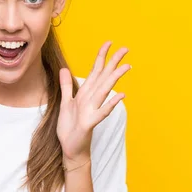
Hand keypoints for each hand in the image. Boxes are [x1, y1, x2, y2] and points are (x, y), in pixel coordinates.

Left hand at [57, 41, 130, 167]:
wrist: (70, 148)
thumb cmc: (70, 127)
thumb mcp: (65, 103)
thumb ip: (66, 86)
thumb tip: (64, 69)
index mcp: (85, 93)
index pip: (95, 71)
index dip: (101, 56)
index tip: (109, 42)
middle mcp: (91, 99)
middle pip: (104, 77)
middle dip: (113, 62)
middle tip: (126, 48)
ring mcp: (92, 110)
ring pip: (105, 90)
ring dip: (115, 78)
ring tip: (126, 66)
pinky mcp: (90, 122)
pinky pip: (102, 111)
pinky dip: (111, 103)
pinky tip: (121, 95)